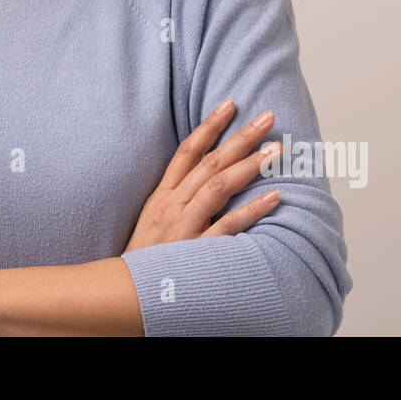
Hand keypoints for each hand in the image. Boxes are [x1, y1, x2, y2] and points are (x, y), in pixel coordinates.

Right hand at [123, 98, 280, 252]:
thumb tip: (206, 175)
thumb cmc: (145, 258)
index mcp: (162, 196)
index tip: (230, 104)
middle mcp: (172, 205)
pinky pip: (228, 226)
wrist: (125, 295)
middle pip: (209, 162)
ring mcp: (184, 226)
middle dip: (239, 137)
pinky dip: (252, 210)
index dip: (209, 126)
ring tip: (275, 151)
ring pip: (218, 187)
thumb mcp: (153, 220)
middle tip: (266, 118)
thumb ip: (176, 197)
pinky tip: (273, 197)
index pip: (186, 151)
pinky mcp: (196, 250)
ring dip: (248, 165)